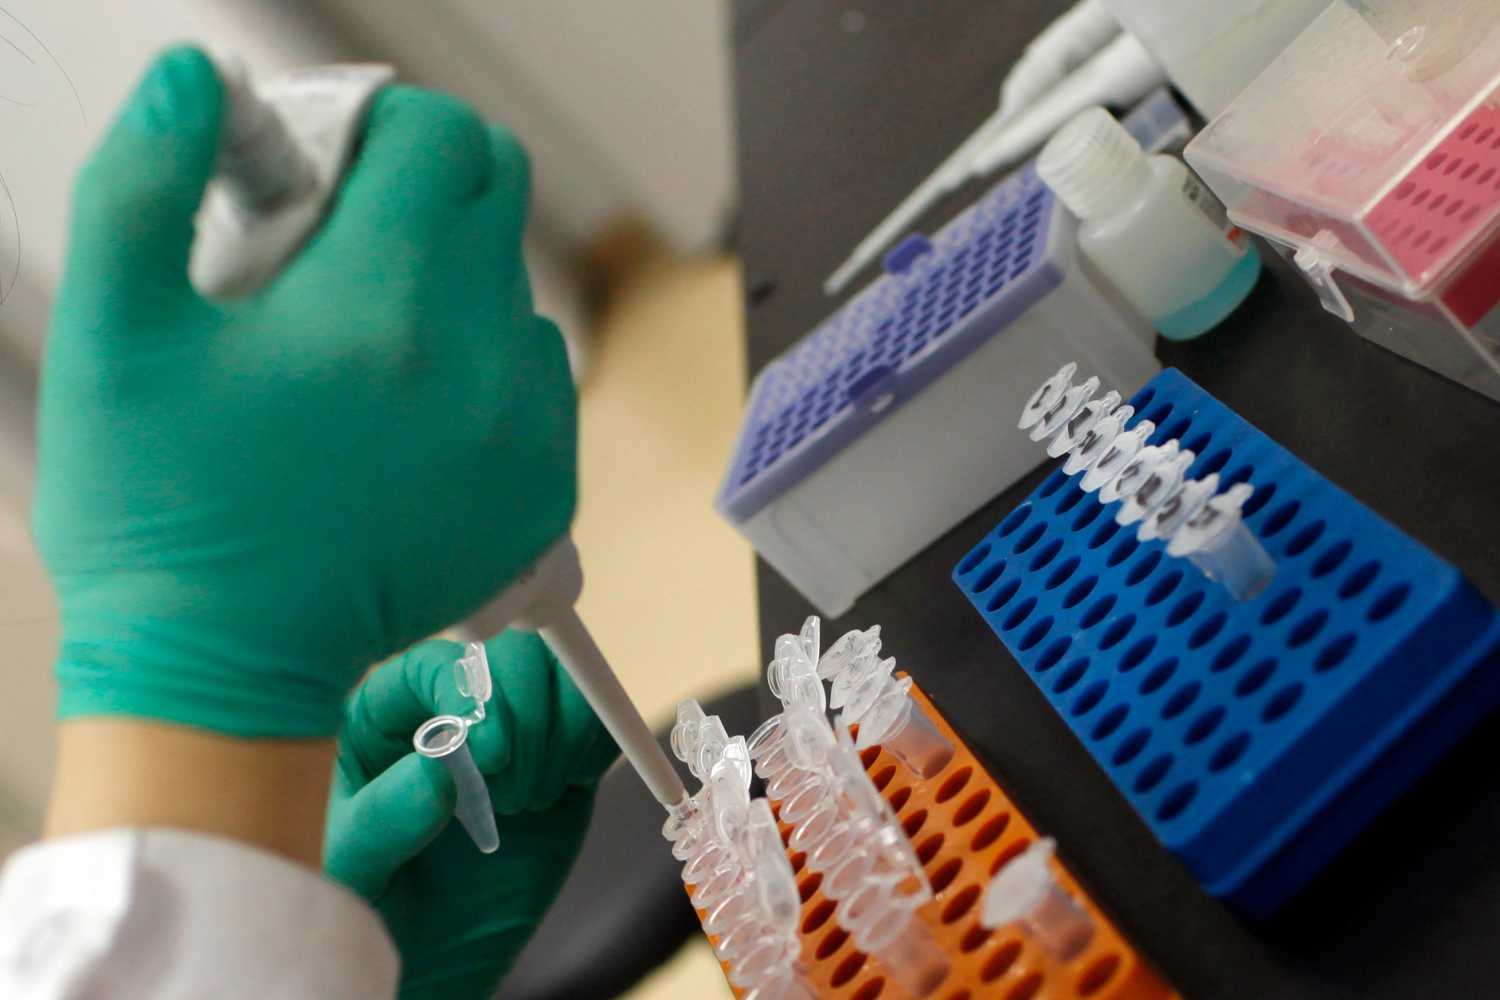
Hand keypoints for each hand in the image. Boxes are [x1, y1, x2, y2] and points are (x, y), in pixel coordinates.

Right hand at [34, 47, 575, 738]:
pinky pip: (537, 379)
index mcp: (382, 302)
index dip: (377, 131)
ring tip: (358, 353)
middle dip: (418, 192)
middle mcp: (479, 361)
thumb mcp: (111, 333)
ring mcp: (525, 432)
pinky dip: (482, 371)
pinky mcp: (544, 492)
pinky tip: (402, 416)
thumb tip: (196, 80)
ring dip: (448, 288)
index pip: (442, 138)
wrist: (224, 667)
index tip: (322, 174)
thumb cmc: (160, 512)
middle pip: (493, 196)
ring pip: (513, 291)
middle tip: (332, 251)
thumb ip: (142, 182)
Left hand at [325, 631, 618, 998]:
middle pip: (510, 656)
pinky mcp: (562, 761)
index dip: (470, 691)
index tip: (486, 753)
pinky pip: (599, 718)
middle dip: (527, 712)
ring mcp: (515, 730)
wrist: (424, 956)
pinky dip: (599, 739)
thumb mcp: (351, 868)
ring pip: (564, 676)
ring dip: (565, 727)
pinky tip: (570, 783)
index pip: (436, 665)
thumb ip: (384, 817)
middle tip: (511, 789)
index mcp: (385, 715)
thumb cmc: (367, 902)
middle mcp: (454, 708)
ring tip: (532, 798)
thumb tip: (438, 763)